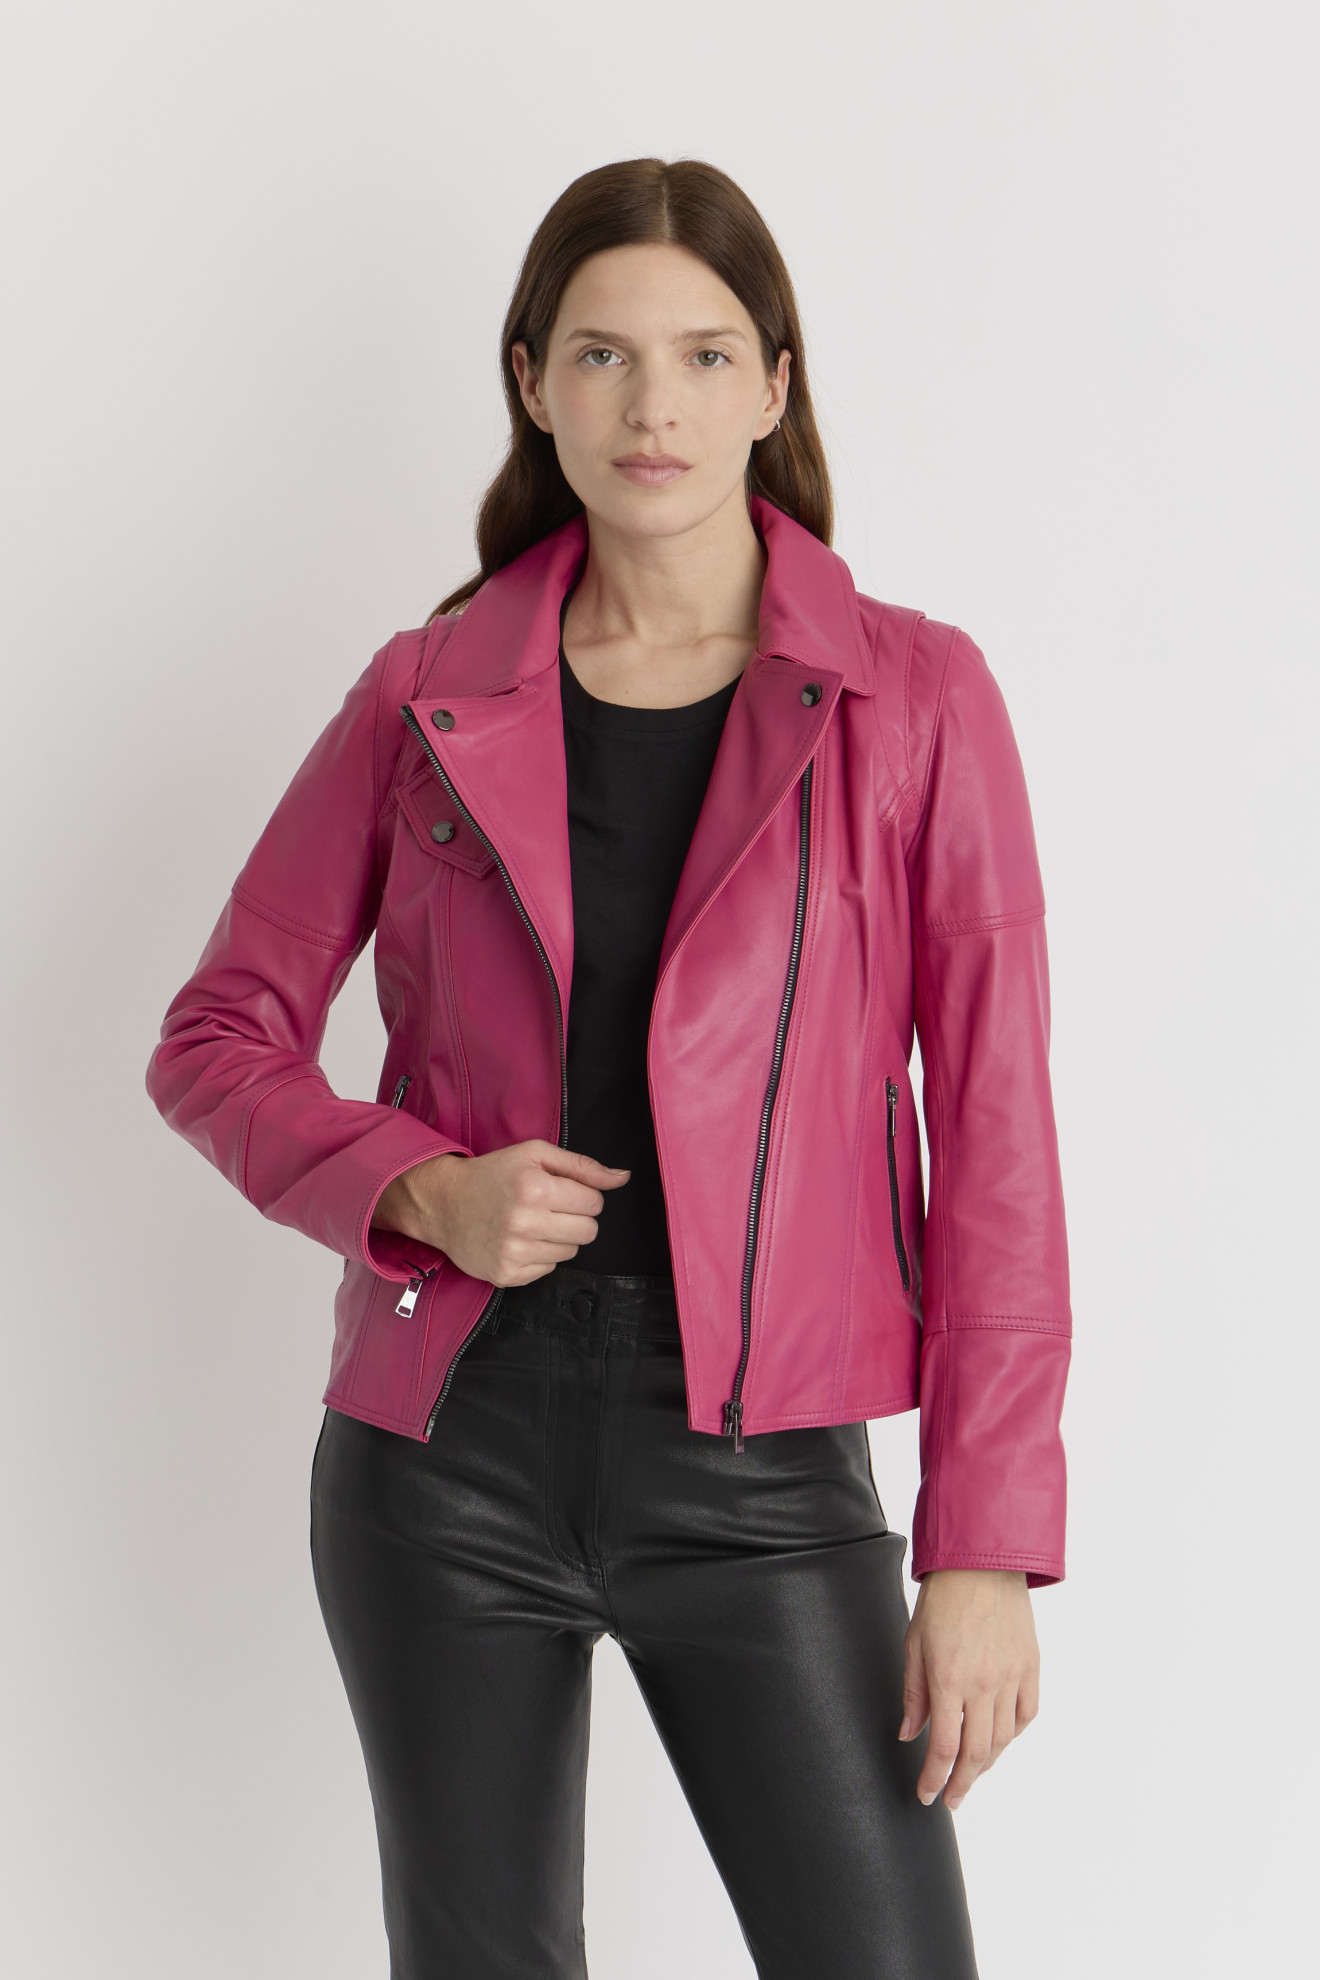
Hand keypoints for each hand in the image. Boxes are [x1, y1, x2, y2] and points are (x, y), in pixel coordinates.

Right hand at [370, 1138, 629, 1286]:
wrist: (444, 1204)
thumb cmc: (493, 1174)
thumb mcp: (535, 1154)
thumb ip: (582, 1165)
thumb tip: (622, 1178)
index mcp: (535, 1189)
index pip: (595, 1203)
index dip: (582, 1195)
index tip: (561, 1191)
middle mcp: (525, 1223)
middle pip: (589, 1231)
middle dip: (576, 1218)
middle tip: (551, 1208)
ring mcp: (515, 1253)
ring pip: (571, 1252)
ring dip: (559, 1237)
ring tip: (533, 1223)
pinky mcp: (507, 1276)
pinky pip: (549, 1270)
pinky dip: (541, 1255)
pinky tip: (520, 1240)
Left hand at [898, 1568, 1038, 1810]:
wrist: (981, 1563)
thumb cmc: (942, 1599)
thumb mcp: (914, 1644)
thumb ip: (913, 1693)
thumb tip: (910, 1733)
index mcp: (949, 1678)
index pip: (944, 1748)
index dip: (934, 1779)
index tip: (926, 1794)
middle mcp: (983, 1683)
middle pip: (977, 1754)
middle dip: (961, 1783)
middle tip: (950, 1798)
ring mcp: (1011, 1676)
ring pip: (1003, 1740)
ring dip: (987, 1765)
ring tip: (971, 1774)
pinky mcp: (1031, 1667)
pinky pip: (1026, 1714)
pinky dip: (1013, 1734)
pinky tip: (999, 1740)